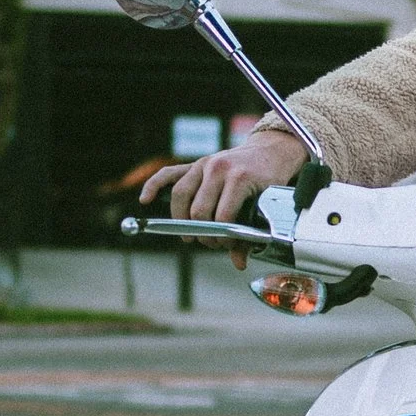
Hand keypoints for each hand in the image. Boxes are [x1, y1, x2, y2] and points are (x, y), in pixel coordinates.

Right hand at [138, 131, 307, 264]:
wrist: (269, 152)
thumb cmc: (268, 181)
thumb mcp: (264, 207)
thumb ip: (249, 235)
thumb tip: (238, 263)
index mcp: (239, 178)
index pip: (221, 217)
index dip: (222, 237)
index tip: (226, 245)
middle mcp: (218, 168)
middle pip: (198, 210)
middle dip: (203, 232)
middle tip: (212, 242)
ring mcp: (204, 164)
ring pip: (181, 195)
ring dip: (182, 220)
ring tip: (189, 236)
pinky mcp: (195, 164)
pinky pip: (168, 174)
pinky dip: (154, 185)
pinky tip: (145, 199)